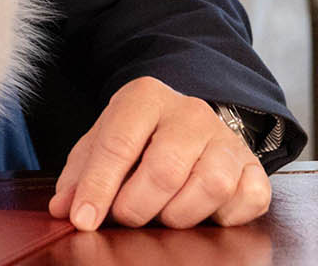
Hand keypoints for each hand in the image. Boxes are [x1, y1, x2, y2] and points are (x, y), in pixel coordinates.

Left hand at [48, 76, 271, 229]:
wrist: (187, 121)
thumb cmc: (138, 137)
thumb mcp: (102, 143)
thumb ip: (80, 174)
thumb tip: (63, 209)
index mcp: (145, 97)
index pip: (118, 144)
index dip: (98, 187)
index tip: (83, 220)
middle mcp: (190, 112)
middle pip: (165, 169)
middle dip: (137, 206)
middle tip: (125, 216)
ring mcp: (227, 138)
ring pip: (210, 186)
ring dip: (179, 214)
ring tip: (162, 214)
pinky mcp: (254, 166)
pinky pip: (247, 200)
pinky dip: (223, 217)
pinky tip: (202, 213)